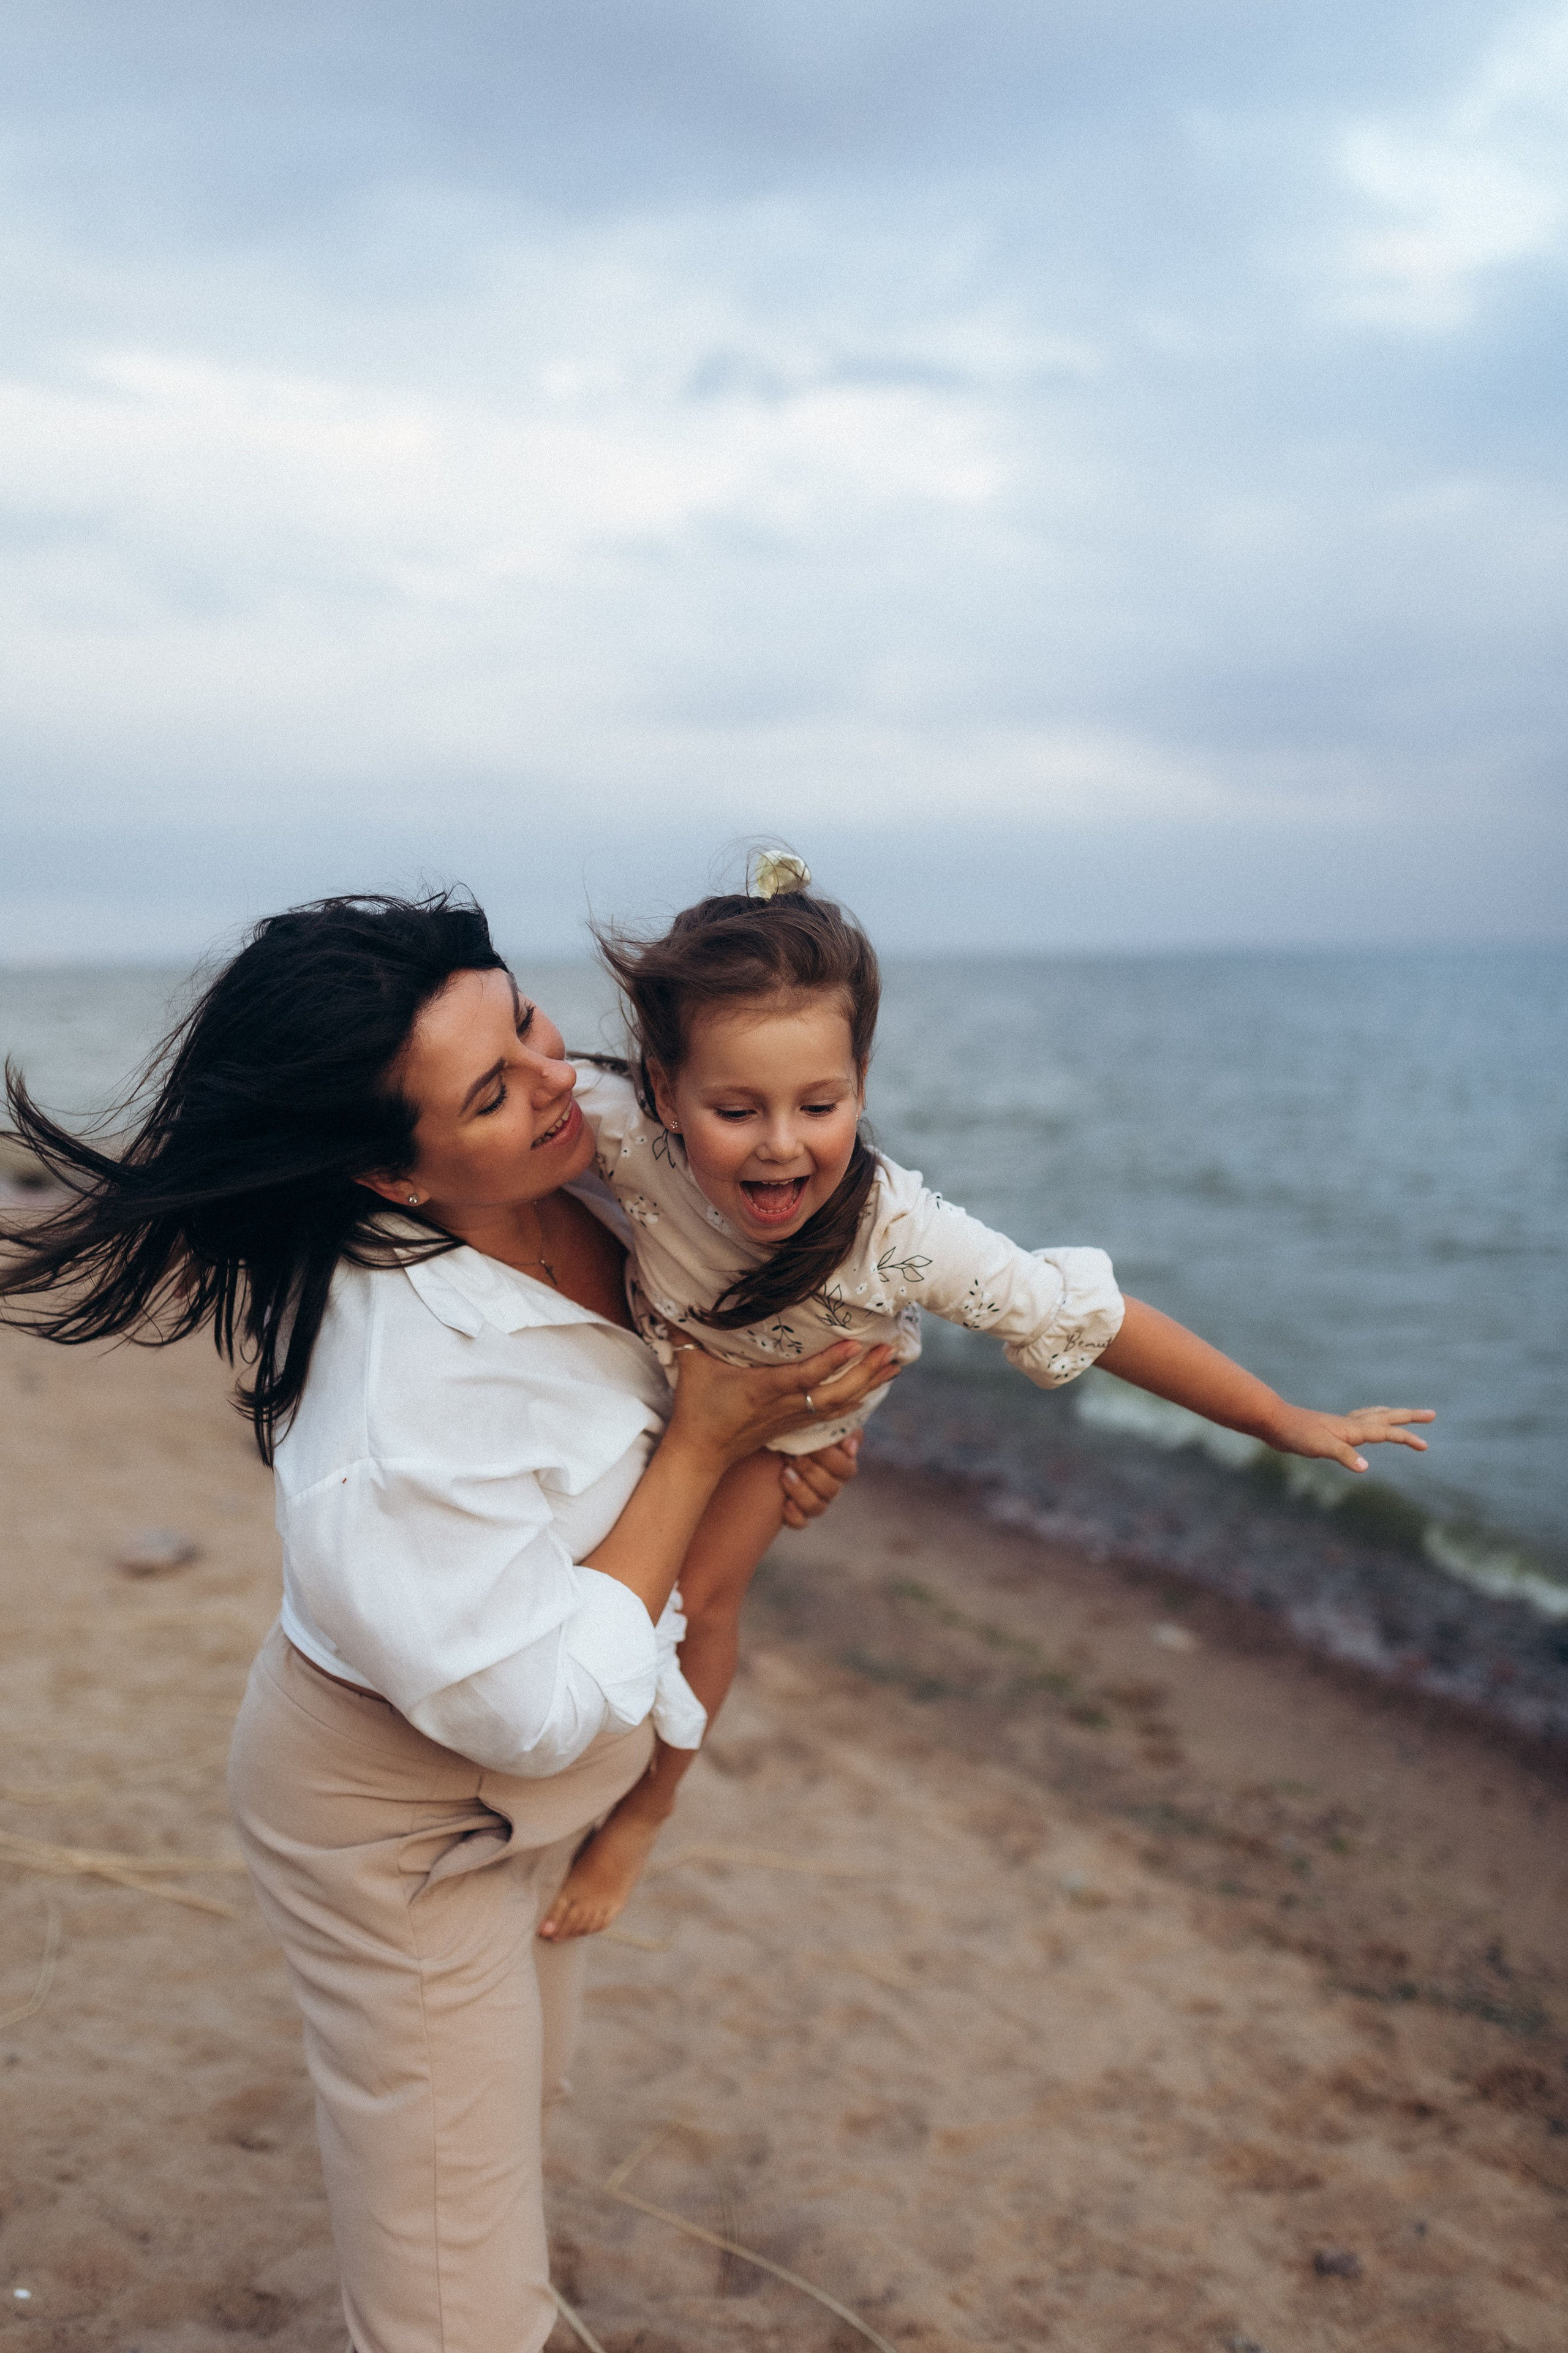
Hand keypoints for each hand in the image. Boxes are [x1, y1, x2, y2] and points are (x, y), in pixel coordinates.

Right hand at [665, 1340, 898, 1473]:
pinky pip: (833, 1412)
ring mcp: (792, 1417)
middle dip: (866, 1374)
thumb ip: (685, 1332)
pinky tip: (874, 1386)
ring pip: (840, 1404)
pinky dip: (856, 1398)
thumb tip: (671, 1300)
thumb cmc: (698, 1406)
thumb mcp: (690, 1366)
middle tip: (892, 1352)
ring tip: (895, 1365)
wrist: (702, 1453)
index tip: (855, 1343)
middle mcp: (784, 1405)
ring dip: (869, 1384)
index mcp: (763, 1389)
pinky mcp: (795, 1424)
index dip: (830, 1362)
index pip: (803, 1376)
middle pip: (834, 1394)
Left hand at [779, 1431, 861, 1528]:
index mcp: (840, 1466)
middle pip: (831, 1489)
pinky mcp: (797, 1515)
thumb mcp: (813, 1426)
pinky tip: (784, 1503)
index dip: (830, 1459)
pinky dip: (794, 1515)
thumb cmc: (794, 1434)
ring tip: (784, 1474)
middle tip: (791, 1457)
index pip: (846, 1469)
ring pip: (817, 1507)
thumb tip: (850, 1446)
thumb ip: (837, 1430)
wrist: (765, 1452)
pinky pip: (801, 1523)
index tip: (811, 1446)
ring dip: (801, 1491)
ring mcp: (815, 1502)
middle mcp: (830, 1487)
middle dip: (811, 1472)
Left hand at [1265, 1403, 1434, 1473]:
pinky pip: (1358, 1422)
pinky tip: (1362, 1428)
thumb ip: (1344, 1456)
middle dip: (1409, 1417)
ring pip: (1373, 1416)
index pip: (1387, 1432)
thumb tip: (1365, 1467)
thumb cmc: (1296, 1434)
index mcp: (1353, 1429)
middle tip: (1431, 1414)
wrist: (1274, 1422)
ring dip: (1390, 1416)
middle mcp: (1350, 1424)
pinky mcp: (1330, 1430)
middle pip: (1387, 1417)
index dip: (1407, 1438)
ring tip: (1400, 1415)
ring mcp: (1340, 1425)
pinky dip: (1368, 1421)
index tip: (1425, 1446)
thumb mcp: (1321, 1448)